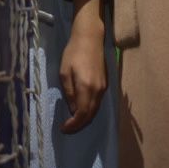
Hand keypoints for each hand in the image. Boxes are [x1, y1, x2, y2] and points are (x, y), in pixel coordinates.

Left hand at [59, 0, 108, 132]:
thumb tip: (72, 109)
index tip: (63, 129)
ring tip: (72, 122)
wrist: (90, 38)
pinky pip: (98, 103)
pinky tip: (81, 109)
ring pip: (95, 110)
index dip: (73, 125)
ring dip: (85, 118)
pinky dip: (90, 110)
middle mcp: (98, 91)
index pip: (81, 114)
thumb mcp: (64, 72)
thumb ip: (69, 93)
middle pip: (90, 115)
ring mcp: (103, 88)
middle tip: (67, 128)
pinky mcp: (105, 84)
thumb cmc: (73, 53)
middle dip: (79, 125)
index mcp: (86, 88)